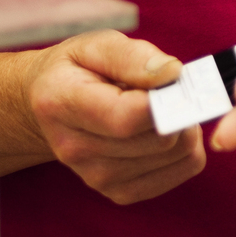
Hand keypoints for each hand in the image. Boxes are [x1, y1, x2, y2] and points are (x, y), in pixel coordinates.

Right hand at [18, 30, 205, 203]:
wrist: (50, 106)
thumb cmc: (77, 69)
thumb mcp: (97, 45)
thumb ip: (132, 57)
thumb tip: (171, 74)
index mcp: (62, 104)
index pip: (126, 118)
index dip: (164, 101)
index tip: (176, 81)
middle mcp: (75, 150)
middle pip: (157, 140)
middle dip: (180, 110)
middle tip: (172, 89)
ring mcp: (95, 177)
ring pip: (174, 156)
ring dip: (185, 128)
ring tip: (165, 107)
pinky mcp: (117, 192)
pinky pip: (178, 172)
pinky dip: (185, 150)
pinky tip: (166, 129)